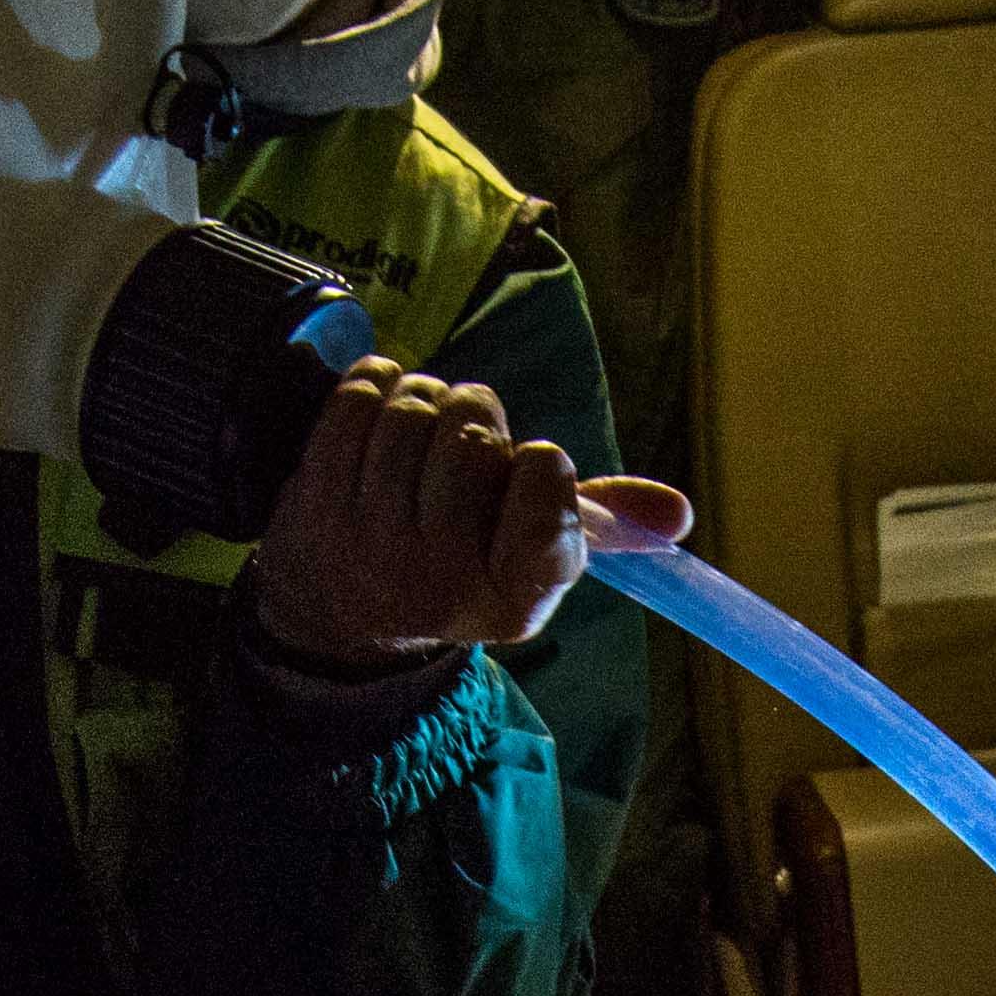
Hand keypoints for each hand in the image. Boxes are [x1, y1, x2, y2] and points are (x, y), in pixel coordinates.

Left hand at [247, 359, 687, 665]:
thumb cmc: (459, 561)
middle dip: (478, 419)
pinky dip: (378, 385)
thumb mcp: (535, 558)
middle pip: (477, 435)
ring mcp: (372, 541)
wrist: (343, 609)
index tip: (533, 468)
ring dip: (425, 401)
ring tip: (423, 438)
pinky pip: (363, 397)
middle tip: (466, 451)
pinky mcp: (316, 501)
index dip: (543, 463)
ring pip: (419, 408)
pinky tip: (383, 413)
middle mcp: (443, 577)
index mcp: (515, 595)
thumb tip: (679, 513)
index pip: (548, 492)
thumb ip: (606, 521)